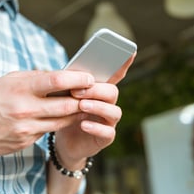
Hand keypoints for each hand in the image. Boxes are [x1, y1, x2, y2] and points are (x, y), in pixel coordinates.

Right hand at [0, 70, 94, 155]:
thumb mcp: (10, 80)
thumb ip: (37, 78)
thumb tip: (64, 75)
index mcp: (20, 88)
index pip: (57, 81)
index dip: (78, 79)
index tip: (90, 77)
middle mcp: (24, 109)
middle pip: (66, 105)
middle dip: (83, 100)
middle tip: (94, 95)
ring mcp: (25, 128)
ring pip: (62, 122)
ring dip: (76, 114)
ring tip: (85, 106)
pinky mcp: (25, 142)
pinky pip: (49, 132)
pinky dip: (59, 124)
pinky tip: (64, 118)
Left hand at [54, 52, 136, 166]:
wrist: (63, 141)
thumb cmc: (66, 113)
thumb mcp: (66, 96)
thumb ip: (72, 84)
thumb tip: (68, 72)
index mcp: (100, 90)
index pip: (115, 75)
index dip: (124, 64)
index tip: (130, 51)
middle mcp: (109, 104)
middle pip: (113, 92)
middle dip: (96, 90)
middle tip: (77, 91)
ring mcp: (109, 121)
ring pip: (114, 111)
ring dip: (98, 106)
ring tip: (81, 105)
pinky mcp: (105, 137)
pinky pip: (107, 132)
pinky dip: (97, 128)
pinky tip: (84, 124)